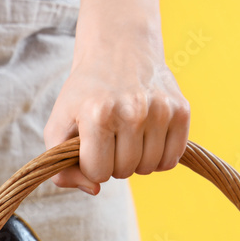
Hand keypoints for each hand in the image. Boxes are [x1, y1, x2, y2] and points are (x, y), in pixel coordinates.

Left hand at [43, 39, 189, 194]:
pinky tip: (146, 139)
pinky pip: (172, 159)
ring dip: (136, 161)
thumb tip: (94, 190)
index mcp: (98, 115)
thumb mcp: (58, 124)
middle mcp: (132, 111)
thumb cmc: (85, 94)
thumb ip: (61, 167)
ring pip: (149, 168)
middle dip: (113, 163)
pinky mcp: (181, 110)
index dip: (91, 166)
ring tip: (127, 137)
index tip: (90, 147)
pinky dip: (158, 157)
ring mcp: (160, 110)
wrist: (119, 50)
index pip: (98, 173)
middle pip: (124, 172)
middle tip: (109, 139)